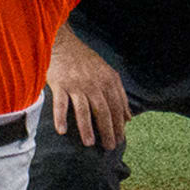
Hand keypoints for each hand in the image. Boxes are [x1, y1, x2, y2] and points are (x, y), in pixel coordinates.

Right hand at [46, 25, 130, 148]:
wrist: (63, 42)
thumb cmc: (85, 60)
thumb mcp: (107, 73)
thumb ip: (119, 95)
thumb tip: (129, 118)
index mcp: (108, 80)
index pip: (117, 106)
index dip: (119, 125)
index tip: (120, 140)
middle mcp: (94, 83)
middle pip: (103, 110)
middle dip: (107, 130)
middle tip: (109, 147)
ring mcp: (77, 83)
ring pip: (83, 109)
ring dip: (87, 127)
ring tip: (89, 143)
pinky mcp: (60, 83)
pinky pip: (61, 103)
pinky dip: (61, 117)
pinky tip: (62, 131)